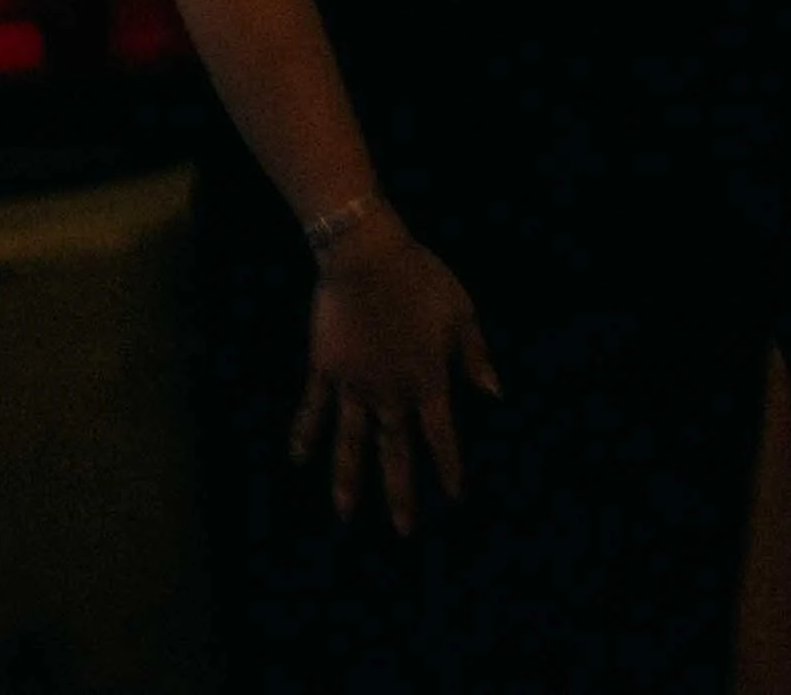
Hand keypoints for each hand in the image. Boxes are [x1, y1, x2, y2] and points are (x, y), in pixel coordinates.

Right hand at [290, 206, 499, 532]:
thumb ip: (475, 355)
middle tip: (402, 531)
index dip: (449, 466)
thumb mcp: (461, 313)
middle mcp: (389, 393)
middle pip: (395, 451)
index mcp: (426, 380)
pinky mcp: (326, 370)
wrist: (367, 259)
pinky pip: (313, 410)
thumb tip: (493, 392)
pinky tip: (297, 458)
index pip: (441, 435)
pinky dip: (304, 434)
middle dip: (400, 491)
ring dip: (348, 478)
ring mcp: (354, 385)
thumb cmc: (421, 279)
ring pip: (351, 442)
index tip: (455, 497)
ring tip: (345, 514)